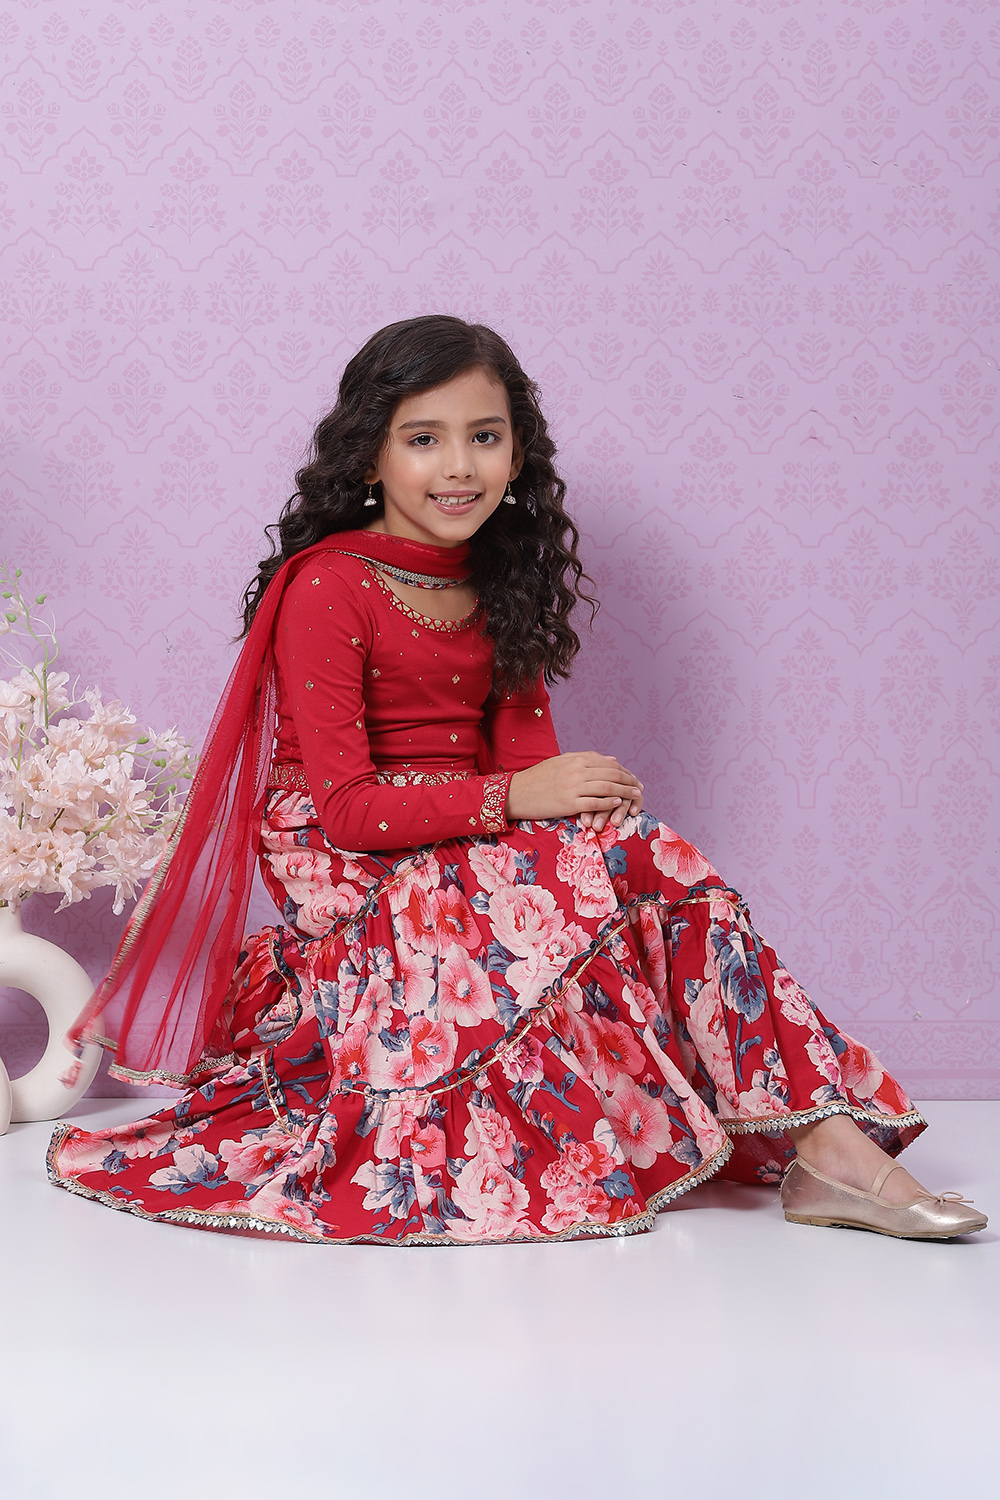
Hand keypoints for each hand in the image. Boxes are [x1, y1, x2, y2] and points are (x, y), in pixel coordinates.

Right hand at [505, 752, 643, 831]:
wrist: (517, 792)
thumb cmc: (539, 778)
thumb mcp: (561, 762)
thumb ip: (586, 758)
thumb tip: (611, 759)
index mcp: (575, 759)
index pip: (607, 763)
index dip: (624, 771)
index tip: (633, 778)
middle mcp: (576, 770)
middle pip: (611, 774)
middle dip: (628, 781)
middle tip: (639, 787)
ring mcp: (573, 787)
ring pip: (606, 787)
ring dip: (624, 791)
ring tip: (634, 796)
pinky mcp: (569, 803)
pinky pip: (595, 802)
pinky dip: (609, 802)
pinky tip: (618, 804)